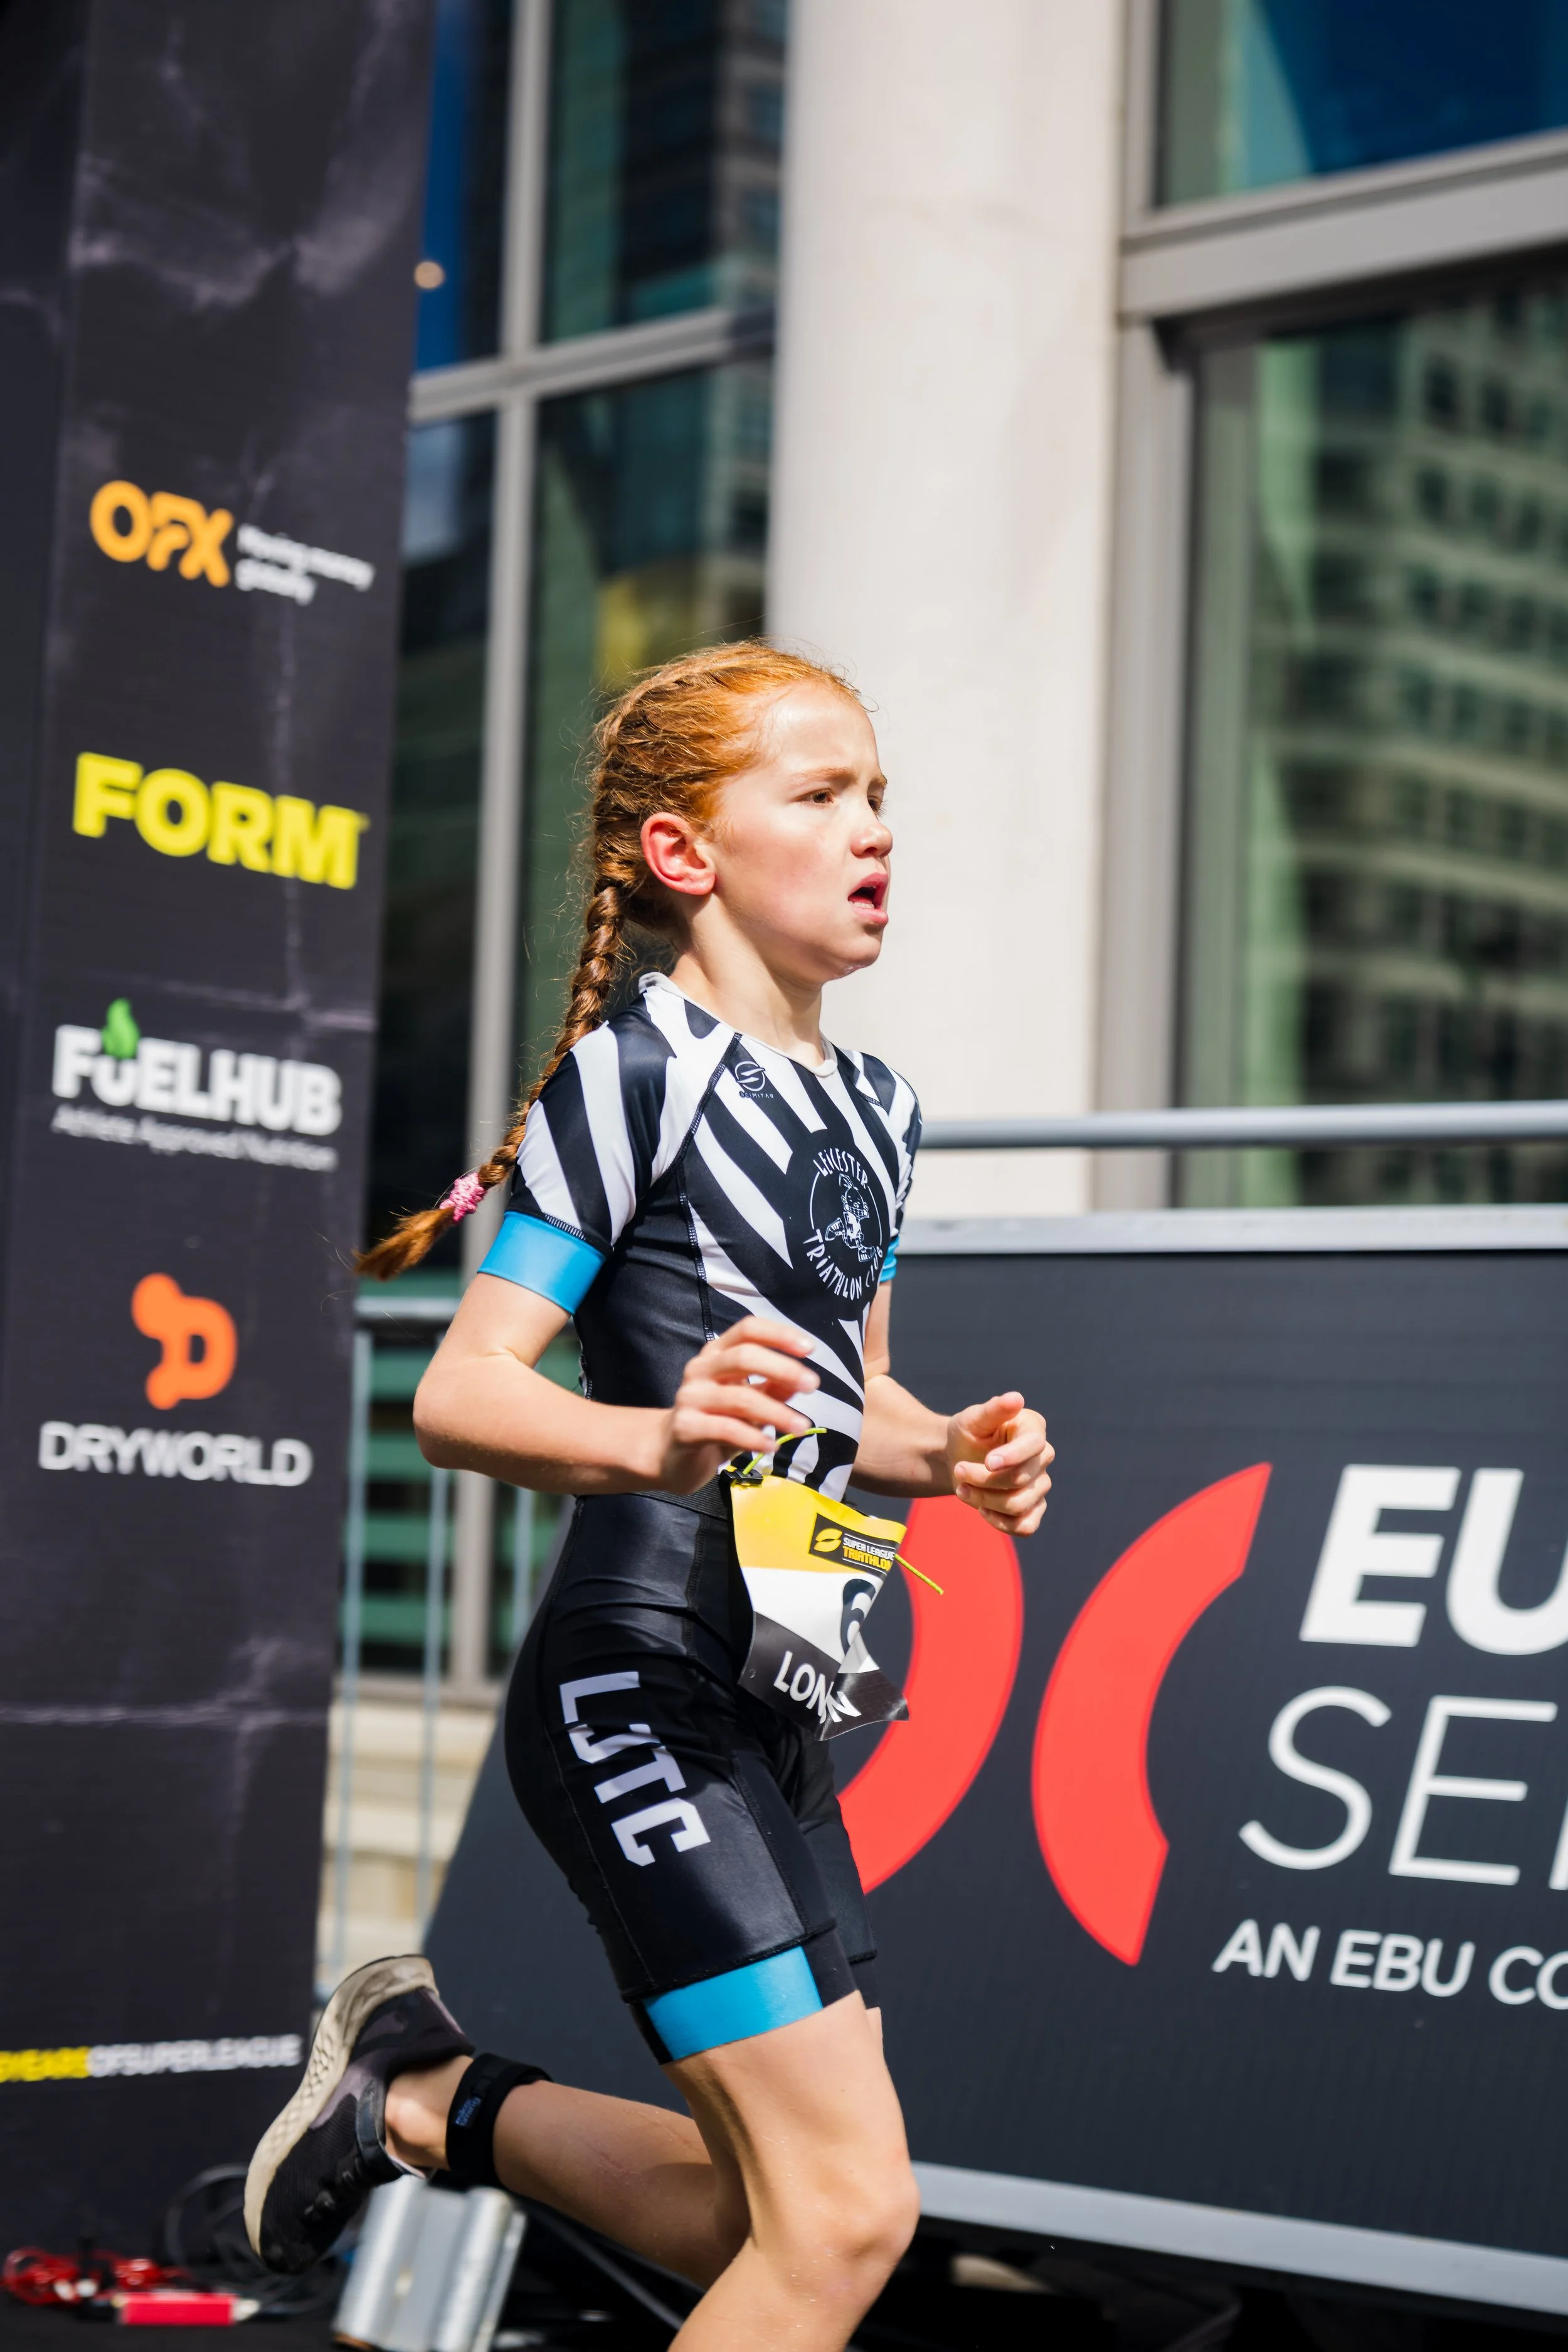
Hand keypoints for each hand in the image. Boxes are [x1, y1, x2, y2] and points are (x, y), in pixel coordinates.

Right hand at [654, 1316, 818, 1494]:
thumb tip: (799, 1380)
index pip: (747, 1329)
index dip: (779, 1334)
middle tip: (813, 1385)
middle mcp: (700, 1369)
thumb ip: (771, 1389)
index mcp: (716, 1353)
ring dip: (776, 1413)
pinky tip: (771, 1446)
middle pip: (744, 1356)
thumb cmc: (713, 1420)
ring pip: (739, 1398)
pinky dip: (753, 1438)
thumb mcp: (747, 1402)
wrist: (669, 1453)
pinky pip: (725, 1429)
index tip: (810, 1348)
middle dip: (783, 1368)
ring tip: (801, 1427)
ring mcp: (690, 1397)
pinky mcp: (685, 1428)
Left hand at [945, 1391, 1052, 1535]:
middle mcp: (1043, 1457)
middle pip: (1021, 1479)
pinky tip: (982, 1511)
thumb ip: (993, 1410)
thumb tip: (1016, 1399)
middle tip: (958, 1471)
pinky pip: (1026, 1526)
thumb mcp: (972, 1419)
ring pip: (1019, 1505)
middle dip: (983, 1479)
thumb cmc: (967, 1434)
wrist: (957, 1458)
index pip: (1033, 1446)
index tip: (987, 1462)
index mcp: (1033, 1429)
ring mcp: (1040, 1484)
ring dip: (985, 1501)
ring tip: (962, 1489)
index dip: (1012, 1457)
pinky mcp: (1034, 1508)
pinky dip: (1001, 1524)